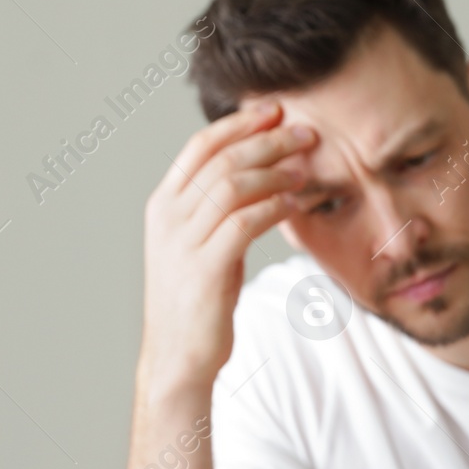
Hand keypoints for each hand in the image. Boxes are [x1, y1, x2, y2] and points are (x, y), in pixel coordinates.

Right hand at [140, 99, 317, 398]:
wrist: (178, 358)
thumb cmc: (195, 304)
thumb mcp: (200, 247)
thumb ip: (216, 213)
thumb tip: (254, 182)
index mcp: (162, 206)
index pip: (199, 146)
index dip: (238, 124)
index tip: (273, 110)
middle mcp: (167, 217)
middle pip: (220, 158)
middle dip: (266, 140)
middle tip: (304, 132)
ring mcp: (182, 242)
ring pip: (232, 185)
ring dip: (274, 171)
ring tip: (306, 167)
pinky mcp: (204, 268)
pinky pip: (244, 223)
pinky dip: (274, 208)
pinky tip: (297, 204)